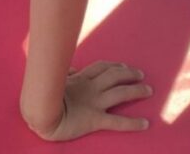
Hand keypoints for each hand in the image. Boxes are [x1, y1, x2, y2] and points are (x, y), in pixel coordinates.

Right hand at [32, 61, 152, 140]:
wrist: (41, 115)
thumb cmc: (43, 99)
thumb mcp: (54, 83)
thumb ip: (65, 75)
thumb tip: (73, 69)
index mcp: (80, 79)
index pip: (102, 67)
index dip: (115, 65)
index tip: (123, 66)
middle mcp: (90, 88)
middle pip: (115, 76)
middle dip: (129, 74)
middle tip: (140, 75)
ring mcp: (94, 103)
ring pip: (120, 93)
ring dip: (136, 90)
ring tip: (148, 90)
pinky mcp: (95, 119)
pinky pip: (117, 121)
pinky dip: (133, 123)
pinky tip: (145, 123)